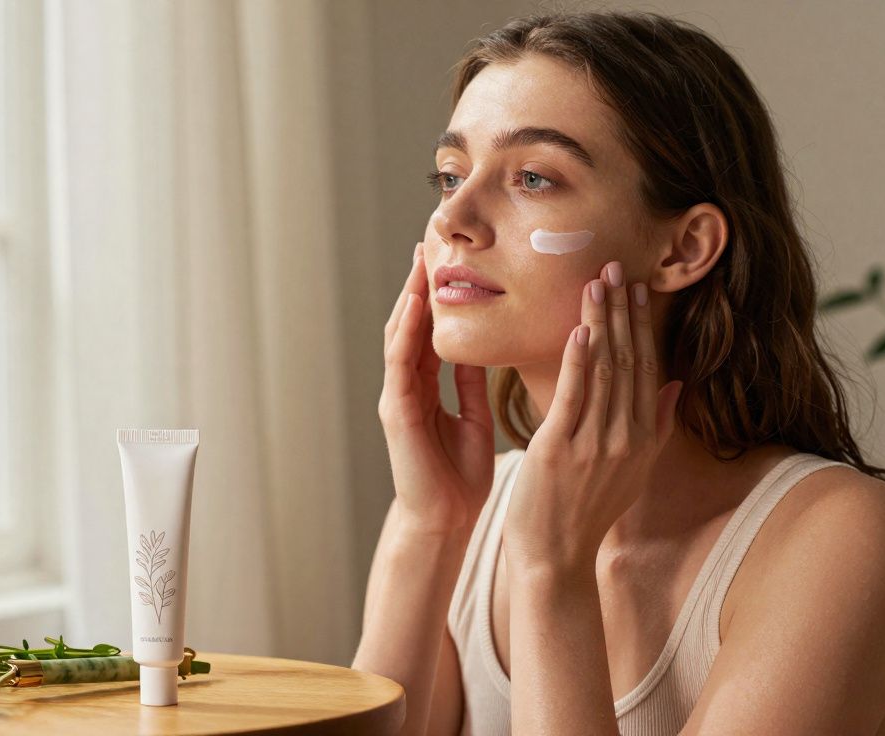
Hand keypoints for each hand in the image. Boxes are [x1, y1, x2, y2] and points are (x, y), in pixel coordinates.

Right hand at [379, 242, 494, 533]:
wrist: (444, 521)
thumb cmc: (460, 477)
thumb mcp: (474, 418)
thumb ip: (474, 385)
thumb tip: (488, 350)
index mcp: (427, 387)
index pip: (431, 330)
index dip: (439, 294)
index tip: (451, 257)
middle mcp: (407, 386)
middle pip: (411, 323)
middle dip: (418, 283)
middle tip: (429, 241)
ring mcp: (397, 396)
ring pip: (400, 335)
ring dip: (409, 297)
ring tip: (419, 261)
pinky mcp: (396, 411)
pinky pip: (399, 364)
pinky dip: (406, 332)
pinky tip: (414, 306)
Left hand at [502, 260, 682, 573]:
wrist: (555, 558)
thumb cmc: (585, 512)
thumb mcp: (632, 470)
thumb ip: (655, 425)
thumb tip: (676, 384)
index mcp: (643, 438)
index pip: (647, 368)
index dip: (644, 326)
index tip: (639, 288)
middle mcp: (626, 438)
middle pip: (629, 361)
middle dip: (624, 312)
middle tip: (617, 266)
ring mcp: (594, 444)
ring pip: (603, 371)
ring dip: (601, 323)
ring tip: (597, 283)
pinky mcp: (559, 450)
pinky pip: (573, 397)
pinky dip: (578, 362)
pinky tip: (579, 330)